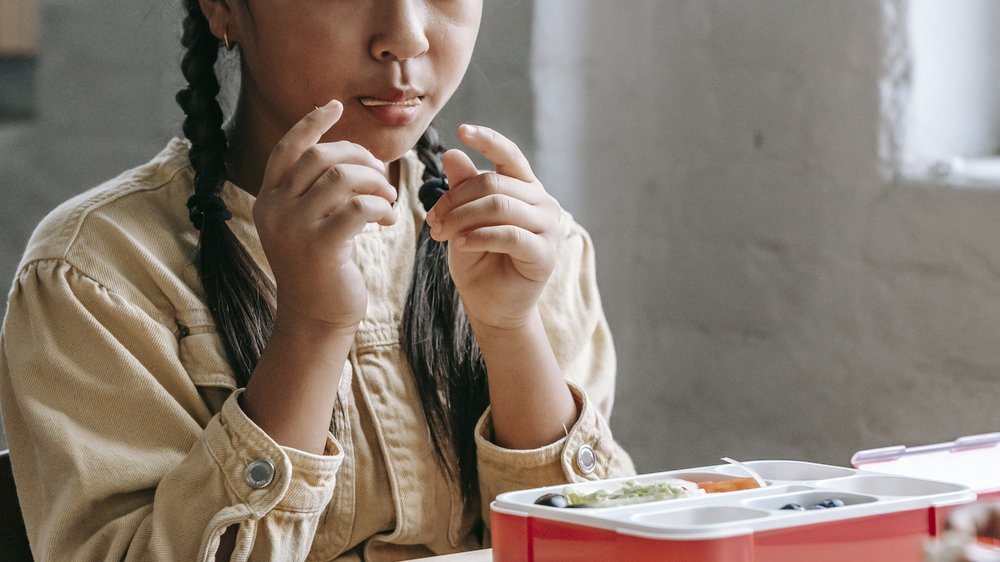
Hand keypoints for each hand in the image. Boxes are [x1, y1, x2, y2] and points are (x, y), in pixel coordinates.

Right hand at [253, 100, 396, 333]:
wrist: (315, 319)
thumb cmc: (321, 269)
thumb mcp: (309, 224)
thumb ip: (316, 192)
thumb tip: (352, 155)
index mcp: (268, 199)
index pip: (287, 149)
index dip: (311, 124)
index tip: (335, 106)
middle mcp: (275, 210)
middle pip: (322, 157)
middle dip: (361, 158)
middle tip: (381, 176)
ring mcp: (294, 228)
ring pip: (344, 178)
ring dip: (376, 183)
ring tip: (388, 201)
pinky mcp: (320, 248)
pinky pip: (360, 207)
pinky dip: (381, 207)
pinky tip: (387, 221)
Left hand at [425, 125, 560, 330]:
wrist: (491, 307)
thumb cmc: (479, 262)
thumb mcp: (463, 220)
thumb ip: (463, 189)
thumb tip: (452, 152)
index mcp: (525, 188)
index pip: (510, 155)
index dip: (488, 139)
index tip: (462, 130)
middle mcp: (542, 202)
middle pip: (494, 183)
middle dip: (455, 198)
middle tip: (432, 220)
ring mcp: (549, 227)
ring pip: (499, 205)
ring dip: (462, 217)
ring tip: (440, 233)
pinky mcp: (545, 253)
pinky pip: (508, 234)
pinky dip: (478, 236)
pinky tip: (459, 245)